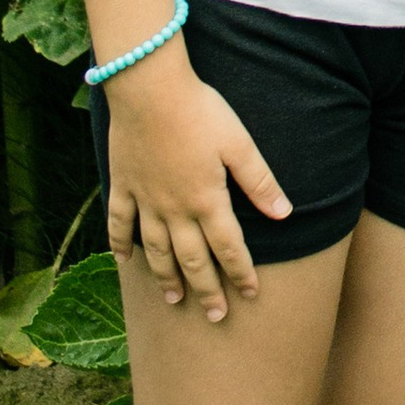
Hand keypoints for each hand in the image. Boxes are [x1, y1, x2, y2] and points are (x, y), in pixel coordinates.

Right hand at [102, 51, 289, 320]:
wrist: (149, 89)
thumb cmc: (200, 111)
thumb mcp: (239, 143)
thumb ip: (260, 181)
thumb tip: (285, 213)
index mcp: (207, 200)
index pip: (229, 247)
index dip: (241, 273)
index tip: (250, 295)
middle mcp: (174, 209)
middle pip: (192, 259)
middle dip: (206, 289)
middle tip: (214, 316)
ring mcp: (145, 200)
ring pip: (155, 250)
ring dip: (166, 277)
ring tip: (174, 300)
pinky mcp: (123, 185)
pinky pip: (119, 224)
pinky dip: (120, 246)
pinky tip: (124, 262)